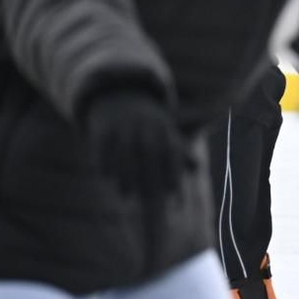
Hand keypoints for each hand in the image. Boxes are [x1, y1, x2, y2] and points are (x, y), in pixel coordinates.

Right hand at [81, 88, 185, 225]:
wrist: (119, 92)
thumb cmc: (148, 123)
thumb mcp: (167, 133)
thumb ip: (180, 151)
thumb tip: (195, 168)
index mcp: (165, 131)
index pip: (173, 158)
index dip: (176, 180)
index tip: (178, 205)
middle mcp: (146, 128)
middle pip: (150, 157)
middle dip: (151, 182)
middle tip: (148, 202)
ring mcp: (124, 127)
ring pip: (125, 157)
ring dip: (126, 178)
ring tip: (127, 196)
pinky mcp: (102, 129)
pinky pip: (103, 151)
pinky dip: (105, 164)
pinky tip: (107, 176)